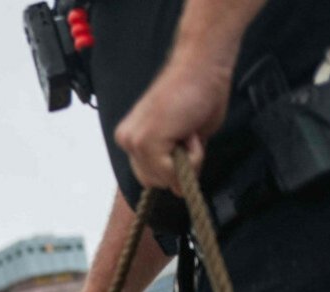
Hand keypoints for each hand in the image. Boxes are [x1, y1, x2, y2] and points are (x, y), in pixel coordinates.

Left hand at [115, 56, 231, 192]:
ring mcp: (134, 141)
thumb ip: (177, 163)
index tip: (188, 139)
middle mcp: (127, 140)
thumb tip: (177, 191)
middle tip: (190, 134)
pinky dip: (193, 157)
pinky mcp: (146, 142)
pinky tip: (191, 131)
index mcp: (132, 137)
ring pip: (163, 179)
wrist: (202, 63)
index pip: (150, 175)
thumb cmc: (198, 92)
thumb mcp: (187, 137)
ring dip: (187, 162)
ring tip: (190, 129)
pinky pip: (173, 172)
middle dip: (178, 168)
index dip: (174, 167)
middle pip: (153, 181)